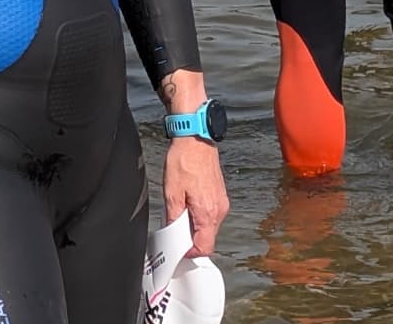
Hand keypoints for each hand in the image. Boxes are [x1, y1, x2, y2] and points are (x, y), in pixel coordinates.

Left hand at [162, 137, 228, 256]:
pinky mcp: (220, 196)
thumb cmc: (184, 160)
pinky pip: (210, 215)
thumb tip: (173, 234)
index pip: (204, 247)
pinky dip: (199, 216)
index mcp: (207, 213)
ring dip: (194, 226)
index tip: (178, 249)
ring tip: (180, 212)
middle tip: (174, 230)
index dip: (190, 252)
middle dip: (190, 239)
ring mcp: (221, 202)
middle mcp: (219, 210)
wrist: (195, 138)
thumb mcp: (171, 193)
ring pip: (209, 227)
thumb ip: (173, 218)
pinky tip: (187, 204)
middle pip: (207, 239)